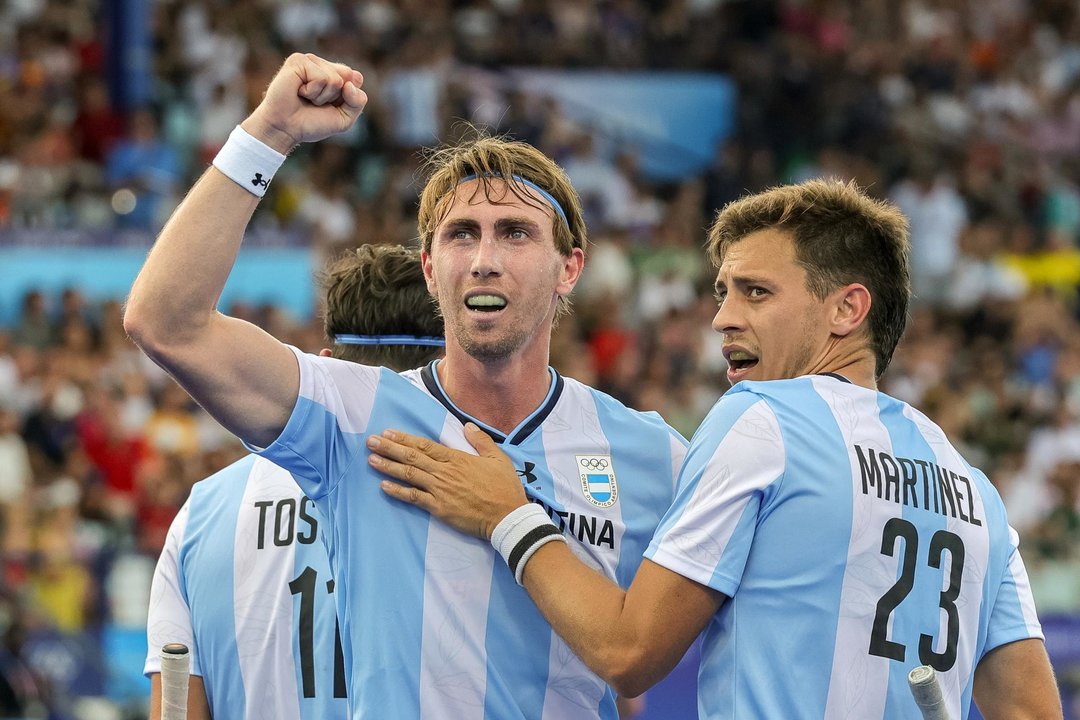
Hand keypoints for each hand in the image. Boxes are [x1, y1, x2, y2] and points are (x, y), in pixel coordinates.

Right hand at [241, 53, 366, 153]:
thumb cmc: (311, 123)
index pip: (356, 78)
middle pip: (347, 76)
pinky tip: (298, 91)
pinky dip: (312, 91)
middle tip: (315, 103)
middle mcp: (322, 64)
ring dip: (321, 96)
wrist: (286, 129)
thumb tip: (351, 83)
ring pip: (335, 78)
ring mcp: (310, 60)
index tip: (329, 106)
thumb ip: (358, 101)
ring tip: (305, 97)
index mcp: (334, 74)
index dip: (348, 97)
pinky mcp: (298, 60)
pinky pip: (321, 77)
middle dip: (335, 97)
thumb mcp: (344, 118)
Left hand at [367, 423, 527, 538]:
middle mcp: (444, 472)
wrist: (506, 517)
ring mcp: (440, 490)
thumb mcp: (498, 458)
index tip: (388, 433)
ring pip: (409, 475)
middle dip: (389, 448)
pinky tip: (384, 487)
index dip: (404, 439)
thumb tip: (467, 426)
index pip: (424, 445)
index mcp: (457, 458)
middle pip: (411, 457)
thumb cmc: (504, 487)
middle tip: (370, 441)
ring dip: (388, 467)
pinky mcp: (439, 508)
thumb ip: (481, 440)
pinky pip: (413, 498)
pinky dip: (397, 492)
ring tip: (371, 460)